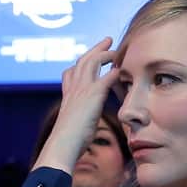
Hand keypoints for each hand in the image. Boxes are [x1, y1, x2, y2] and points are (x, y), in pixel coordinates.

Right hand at [35, 37, 119, 174]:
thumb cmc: (67, 144)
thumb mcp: (73, 129)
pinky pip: (108, 75)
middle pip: (82, 60)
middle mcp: (73, 90)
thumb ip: (81, 122)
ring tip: (117, 50)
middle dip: (95, 49)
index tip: (89, 58)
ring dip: (106, 53)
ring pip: (93, 61)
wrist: (62, 145)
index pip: (71, 73)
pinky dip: (117, 70)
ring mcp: (82, 90)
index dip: (80, 63)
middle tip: (107, 41)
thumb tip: (84, 131)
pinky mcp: (93, 94)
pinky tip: (124, 69)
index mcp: (68, 97)